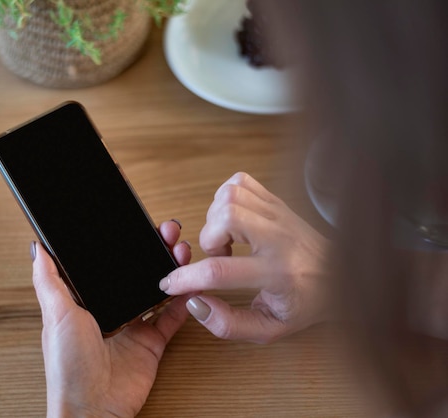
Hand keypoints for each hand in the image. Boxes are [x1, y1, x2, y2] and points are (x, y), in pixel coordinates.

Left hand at [32, 220, 191, 416]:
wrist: (94, 410)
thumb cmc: (67, 368)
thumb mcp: (55, 316)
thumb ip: (49, 282)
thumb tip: (39, 250)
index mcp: (85, 301)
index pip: (108, 264)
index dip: (123, 244)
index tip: (138, 226)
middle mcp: (111, 310)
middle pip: (136, 273)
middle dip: (153, 251)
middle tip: (168, 233)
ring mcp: (133, 326)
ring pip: (157, 289)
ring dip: (170, 269)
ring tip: (181, 251)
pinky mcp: (152, 343)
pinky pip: (172, 318)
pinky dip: (183, 301)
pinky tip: (190, 284)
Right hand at [159, 172, 331, 343]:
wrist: (341, 275)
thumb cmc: (305, 302)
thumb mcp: (269, 328)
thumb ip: (228, 323)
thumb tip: (194, 302)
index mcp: (278, 273)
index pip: (219, 271)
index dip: (185, 278)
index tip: (171, 283)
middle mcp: (279, 237)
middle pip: (226, 217)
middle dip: (207, 238)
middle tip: (217, 256)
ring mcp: (278, 213)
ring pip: (229, 195)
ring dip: (215, 218)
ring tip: (226, 239)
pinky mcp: (276, 201)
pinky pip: (239, 182)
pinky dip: (225, 198)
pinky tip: (232, 220)